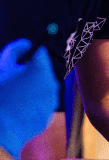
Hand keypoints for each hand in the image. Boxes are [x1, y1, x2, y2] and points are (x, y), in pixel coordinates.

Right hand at [0, 39, 58, 159]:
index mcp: (41, 69)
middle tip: (16, 81)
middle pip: (43, 71)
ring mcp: (52, 101)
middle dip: (32, 74)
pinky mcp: (49, 115)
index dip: (30, 56)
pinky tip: (20, 110)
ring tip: (16, 98)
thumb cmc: (0, 95)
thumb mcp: (2, 67)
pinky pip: (42, 104)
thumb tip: (28, 44)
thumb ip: (15, 50)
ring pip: (44, 88)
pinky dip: (34, 105)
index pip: (41, 53)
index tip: (21, 61)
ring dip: (34, 89)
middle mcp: (52, 83)